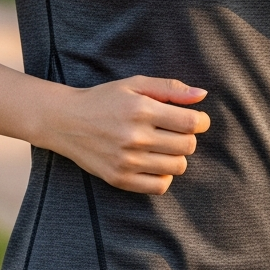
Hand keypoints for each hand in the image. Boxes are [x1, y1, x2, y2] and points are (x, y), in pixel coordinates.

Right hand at [43, 76, 210, 194]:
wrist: (67, 121)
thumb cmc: (105, 99)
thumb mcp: (135, 84)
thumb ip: (170, 88)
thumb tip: (202, 95)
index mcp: (141, 109)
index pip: (190, 122)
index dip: (201, 121)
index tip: (197, 119)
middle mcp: (135, 137)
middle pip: (187, 146)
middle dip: (189, 137)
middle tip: (177, 130)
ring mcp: (127, 161)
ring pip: (177, 167)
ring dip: (177, 155)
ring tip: (164, 145)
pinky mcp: (119, 179)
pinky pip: (159, 185)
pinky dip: (164, 175)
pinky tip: (155, 161)